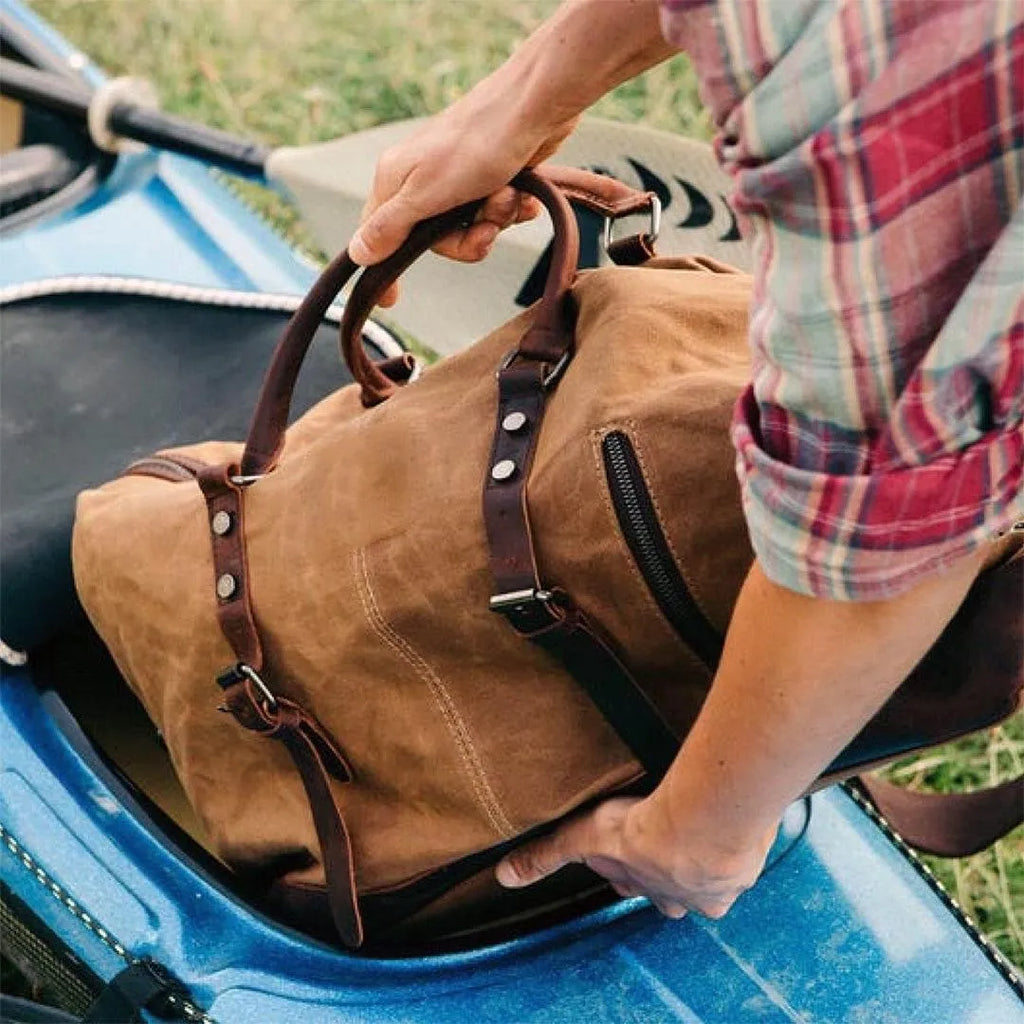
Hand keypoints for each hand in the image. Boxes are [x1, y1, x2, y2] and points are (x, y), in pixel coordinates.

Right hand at [348, 0, 674, 305]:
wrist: (536, 106)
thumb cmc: (478, 145)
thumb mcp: (426, 193)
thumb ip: (390, 226)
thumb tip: (357, 254)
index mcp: (395, 180)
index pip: (377, 235)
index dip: (384, 267)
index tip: (390, 301)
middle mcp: (421, 179)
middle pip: (434, 242)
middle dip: (467, 240)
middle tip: (487, 226)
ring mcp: (456, 177)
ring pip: (469, 228)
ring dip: (495, 219)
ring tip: (508, 195)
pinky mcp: (488, 175)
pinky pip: (495, 212)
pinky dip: (511, 209)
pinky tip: (523, 194)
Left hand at [495, 794, 776, 919]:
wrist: (701, 823)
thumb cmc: (644, 829)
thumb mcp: (583, 840)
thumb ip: (546, 855)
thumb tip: (504, 876)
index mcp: (647, 889)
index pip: (634, 883)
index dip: (628, 865)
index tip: (627, 845)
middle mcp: (682, 896)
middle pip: (673, 888)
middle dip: (668, 867)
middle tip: (666, 835)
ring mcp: (716, 885)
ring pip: (709, 877)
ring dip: (705, 854)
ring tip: (703, 822)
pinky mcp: (745, 864)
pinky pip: (742, 853)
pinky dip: (737, 835)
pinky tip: (734, 812)